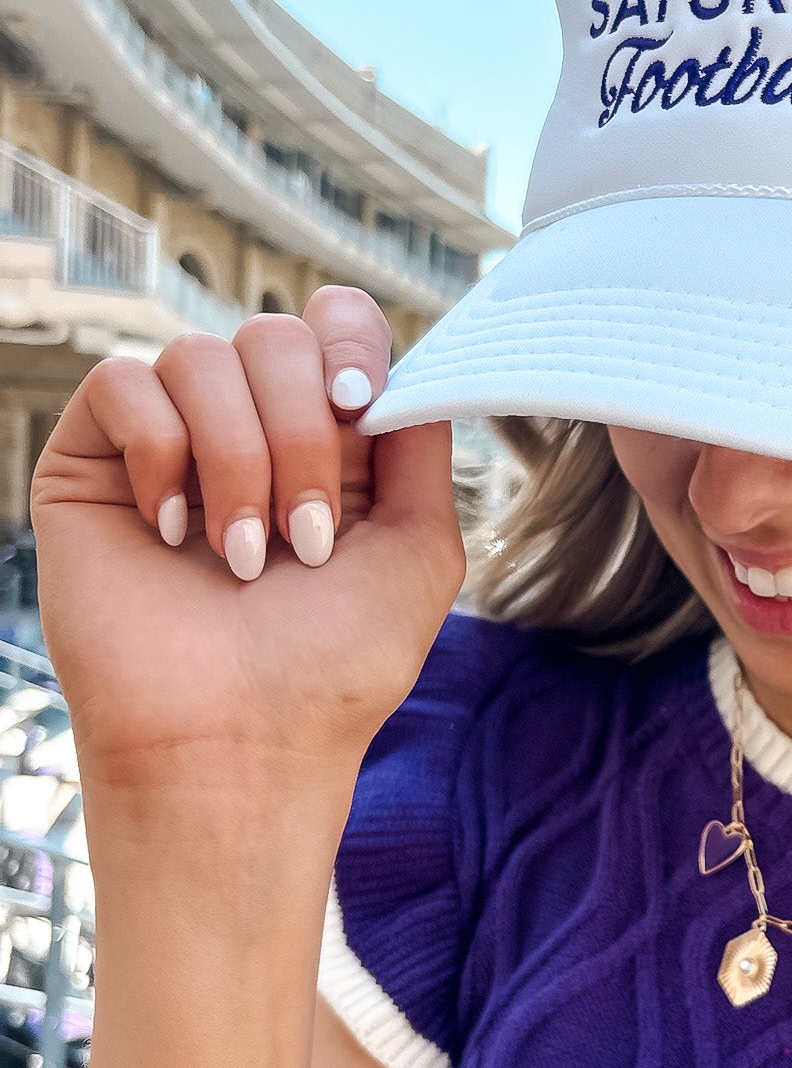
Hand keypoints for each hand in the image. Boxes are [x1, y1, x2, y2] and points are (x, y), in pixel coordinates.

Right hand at [32, 288, 465, 787]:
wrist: (239, 744)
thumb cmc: (333, 666)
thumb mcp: (419, 549)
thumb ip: (422, 442)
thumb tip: (407, 364)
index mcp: (327, 439)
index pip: (332, 323)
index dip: (350, 341)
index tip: (362, 406)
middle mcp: (248, 430)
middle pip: (274, 333)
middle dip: (303, 432)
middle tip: (305, 537)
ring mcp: (168, 443)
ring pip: (201, 355)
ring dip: (240, 460)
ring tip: (243, 556)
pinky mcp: (93, 465)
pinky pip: (121, 381)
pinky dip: (161, 454)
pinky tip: (173, 534)